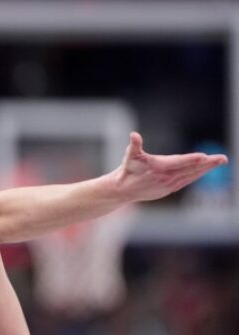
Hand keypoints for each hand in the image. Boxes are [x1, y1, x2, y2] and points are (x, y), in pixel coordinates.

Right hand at [113, 132, 227, 201]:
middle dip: (208, 163)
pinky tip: (203, 171)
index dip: (192, 159)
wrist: (123, 190)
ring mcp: (169, 185)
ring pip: (191, 175)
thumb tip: (133, 135)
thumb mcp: (129, 155)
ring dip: (206, 169)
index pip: (179, 162)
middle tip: (223, 158)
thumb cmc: (127, 170)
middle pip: (190, 169)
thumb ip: (134, 144)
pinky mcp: (169, 189)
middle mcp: (166, 177)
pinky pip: (187, 181)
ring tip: (218, 162)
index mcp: (158, 167)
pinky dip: (197, 176)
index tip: (205, 156)